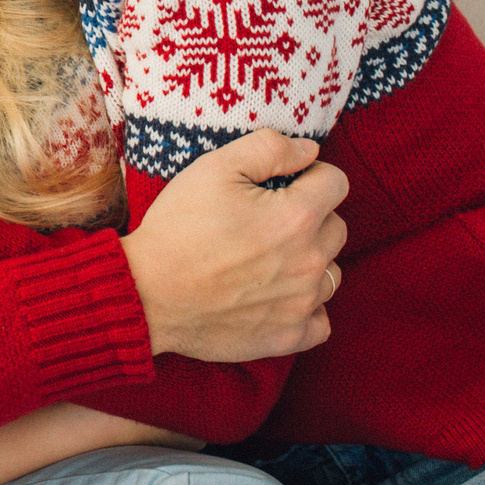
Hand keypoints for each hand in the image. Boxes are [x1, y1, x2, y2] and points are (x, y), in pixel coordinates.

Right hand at [119, 130, 347, 362]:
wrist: (147, 292)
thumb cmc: (179, 226)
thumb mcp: (215, 168)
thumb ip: (269, 148)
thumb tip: (309, 150)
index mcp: (297, 216)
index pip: (336, 183)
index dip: (311, 174)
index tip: (284, 182)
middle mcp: (309, 261)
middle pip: (337, 228)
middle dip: (312, 216)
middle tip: (270, 219)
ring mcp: (301, 303)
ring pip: (331, 273)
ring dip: (311, 261)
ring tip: (271, 258)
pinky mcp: (287, 336)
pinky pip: (321, 321)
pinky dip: (308, 308)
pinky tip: (280, 295)